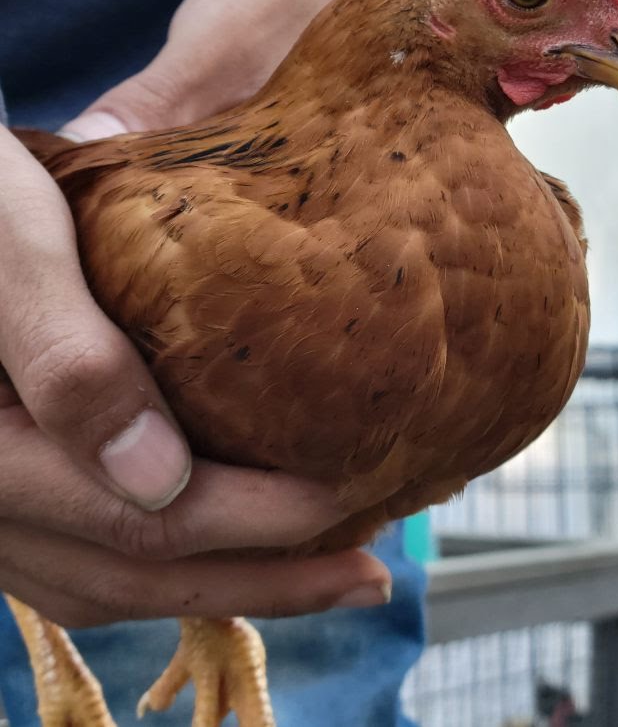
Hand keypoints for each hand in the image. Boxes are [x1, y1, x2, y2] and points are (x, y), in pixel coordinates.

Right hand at [0, 0, 391, 623]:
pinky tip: (222, 542)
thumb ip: (70, 359)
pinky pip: (82, 555)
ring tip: (315, 569)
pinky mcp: (11, 478)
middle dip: (260, 581)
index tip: (348, 499)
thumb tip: (160, 480)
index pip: (141, 522)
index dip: (255, 527)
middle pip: (131, 577)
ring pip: (105, 582)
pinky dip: (160, 561)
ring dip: (215, 583)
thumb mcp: (18, 250)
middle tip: (365, 574)